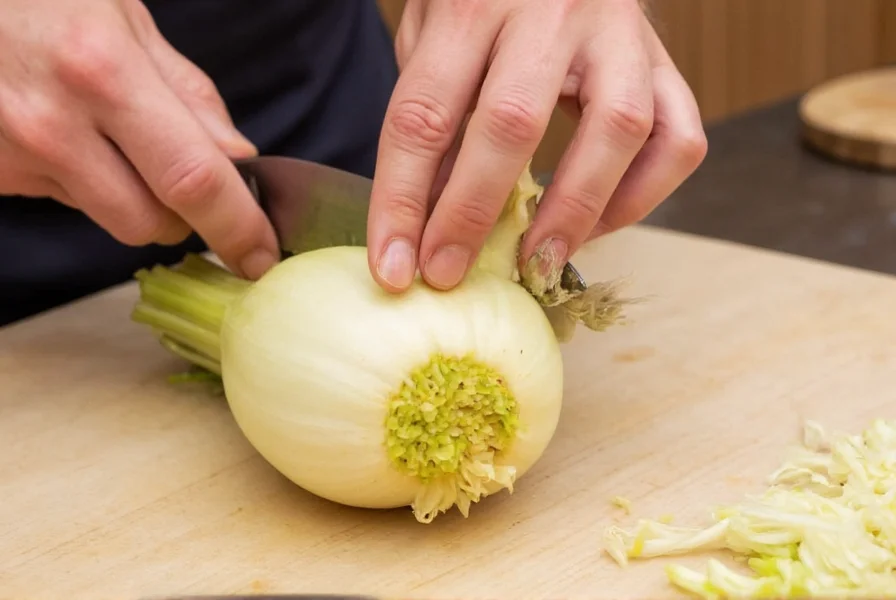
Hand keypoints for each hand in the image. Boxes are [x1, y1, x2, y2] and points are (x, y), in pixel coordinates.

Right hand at [0, 0, 278, 278]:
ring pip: (110, 220)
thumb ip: (188, 93)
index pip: (194, 180)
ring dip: (133, 199)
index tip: (261, 256)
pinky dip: (83, 182)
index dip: (238, 227)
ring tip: (109, 135)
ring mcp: (14, 155)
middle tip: (179, 171)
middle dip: (184, 215)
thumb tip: (239, 157)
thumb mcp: (123, 15)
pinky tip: (63, 133)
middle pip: (152, 223)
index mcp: (104, 72)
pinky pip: (65, 202)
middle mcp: (53, 124)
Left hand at [367, 0, 706, 291]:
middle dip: (472, 216)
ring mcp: (621, 32)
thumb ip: (431, 115)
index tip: (392, 267)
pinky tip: (596, 223)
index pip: (424, 113)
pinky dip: (642, 196)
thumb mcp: (433, 34)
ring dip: (573, 213)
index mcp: (473, 0)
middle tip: (448, 275)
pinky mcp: (665, 61)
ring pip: (618, 129)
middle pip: (512, 123)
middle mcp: (552, 9)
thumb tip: (424, 223)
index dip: (401, 201)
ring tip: (534, 262)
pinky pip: (679, 138)